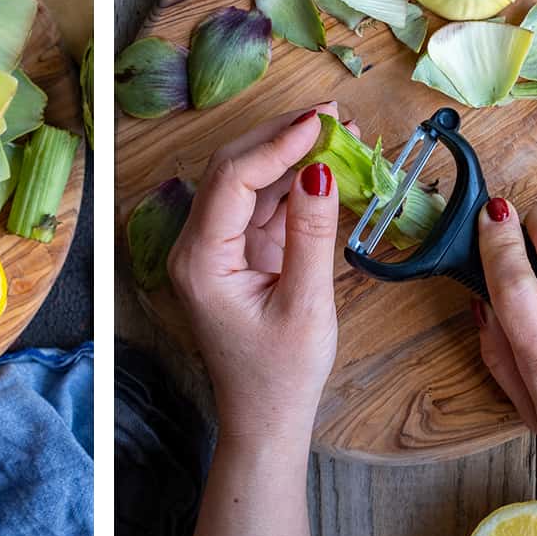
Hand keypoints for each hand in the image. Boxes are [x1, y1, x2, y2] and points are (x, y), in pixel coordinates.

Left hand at [167, 103, 347, 442]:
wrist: (264, 420)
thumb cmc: (280, 376)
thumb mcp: (306, 305)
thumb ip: (312, 234)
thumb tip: (321, 170)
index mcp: (199, 261)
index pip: (232, 180)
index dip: (276, 144)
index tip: (320, 121)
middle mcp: (196, 247)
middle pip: (232, 169)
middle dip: (280, 137)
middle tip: (332, 115)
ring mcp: (215, 248)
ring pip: (248, 182)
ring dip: (290, 155)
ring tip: (340, 131)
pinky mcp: (236, 253)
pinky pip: (261, 205)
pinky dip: (294, 184)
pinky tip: (328, 165)